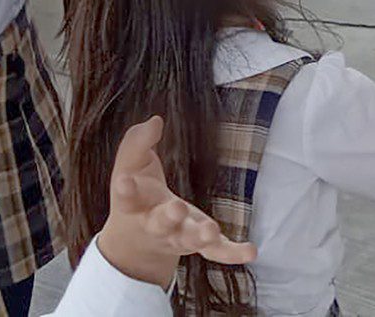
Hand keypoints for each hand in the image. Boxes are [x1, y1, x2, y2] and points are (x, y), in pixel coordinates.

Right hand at [96, 116, 256, 287]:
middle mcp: (155, 225)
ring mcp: (179, 237)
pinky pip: (217, 251)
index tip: (125, 181)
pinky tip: (250, 251)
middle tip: (177, 208)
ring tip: (211, 230)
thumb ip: (137, 142)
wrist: (138, 242)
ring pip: (189, 240)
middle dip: (169, 217)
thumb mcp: (129, 166)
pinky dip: (233, 254)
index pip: (126, 197)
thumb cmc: (138, 194)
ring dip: (201, 236)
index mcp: (134, 205)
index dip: (125, 189)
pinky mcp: (201, 244)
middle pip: (160, 223)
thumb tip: (155, 121)